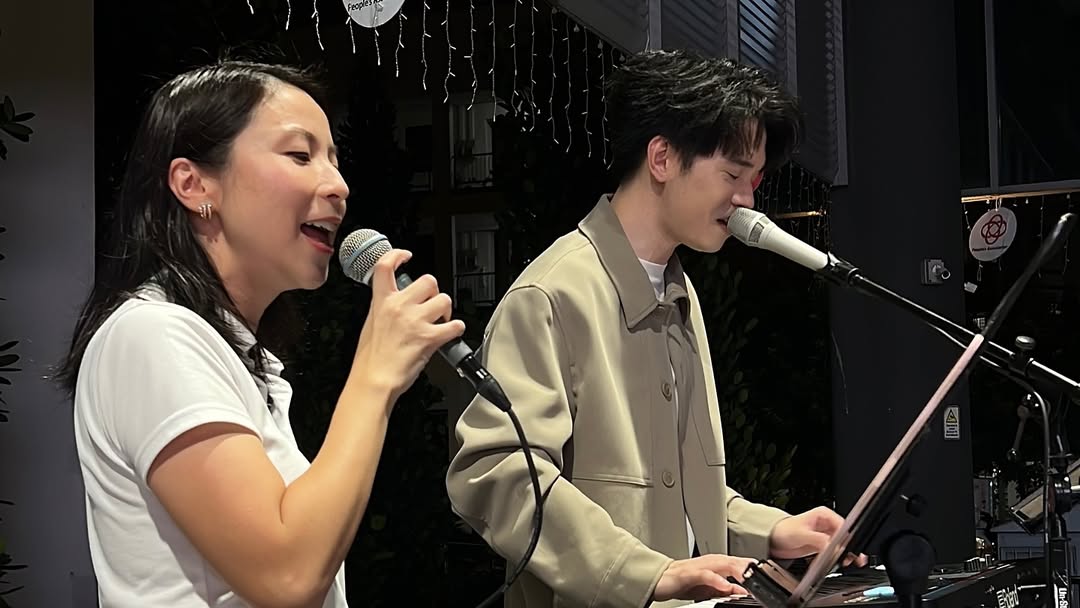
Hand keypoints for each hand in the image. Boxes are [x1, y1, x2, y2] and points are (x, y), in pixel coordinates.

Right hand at [350, 249, 465, 403]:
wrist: (374, 380)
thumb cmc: (371, 359)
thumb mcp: (371, 324)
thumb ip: (384, 308)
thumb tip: (396, 302)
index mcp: (382, 301)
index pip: (385, 266)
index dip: (397, 255)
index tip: (406, 255)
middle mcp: (399, 306)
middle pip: (428, 280)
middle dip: (434, 292)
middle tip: (431, 305)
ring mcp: (416, 321)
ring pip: (444, 299)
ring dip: (445, 310)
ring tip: (440, 321)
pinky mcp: (430, 337)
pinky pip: (455, 325)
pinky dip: (456, 329)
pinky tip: (450, 333)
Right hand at [653, 554, 755, 601]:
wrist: (659, 580)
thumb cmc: (682, 582)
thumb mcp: (708, 589)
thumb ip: (725, 589)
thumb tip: (742, 592)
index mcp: (716, 565)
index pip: (740, 565)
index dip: (754, 570)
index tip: (768, 578)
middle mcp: (710, 562)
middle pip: (736, 561)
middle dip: (751, 568)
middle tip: (765, 576)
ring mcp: (700, 566)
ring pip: (724, 564)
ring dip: (738, 571)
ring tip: (750, 578)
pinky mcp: (690, 573)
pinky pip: (706, 575)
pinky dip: (718, 580)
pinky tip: (726, 586)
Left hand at [768, 506, 867, 567]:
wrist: (772, 539)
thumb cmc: (783, 530)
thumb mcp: (801, 534)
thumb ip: (818, 540)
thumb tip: (831, 545)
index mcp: (824, 515)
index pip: (842, 526)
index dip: (847, 538)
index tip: (847, 548)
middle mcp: (826, 524)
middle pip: (844, 536)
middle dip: (848, 548)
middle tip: (853, 558)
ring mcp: (825, 536)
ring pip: (840, 545)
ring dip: (844, 554)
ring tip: (846, 562)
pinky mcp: (821, 546)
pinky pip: (832, 553)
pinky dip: (834, 559)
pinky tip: (834, 563)